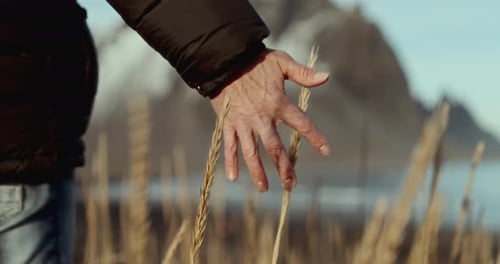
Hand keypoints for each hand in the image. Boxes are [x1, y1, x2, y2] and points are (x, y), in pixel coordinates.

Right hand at [210, 49, 329, 191]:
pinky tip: (233, 177)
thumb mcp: (281, 63)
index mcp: (278, 103)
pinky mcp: (228, 122)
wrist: (225, 60)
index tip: (326, 150)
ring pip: (251, 152)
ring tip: (264, 188)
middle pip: (274, 148)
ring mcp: (243, 122)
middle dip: (284, 168)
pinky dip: (230, 161)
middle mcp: (261, 117)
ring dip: (257, 171)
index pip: (301, 124)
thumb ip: (303, 74)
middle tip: (291, 185)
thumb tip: (326, 78)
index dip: (315, 137)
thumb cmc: (256, 61)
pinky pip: (229, 144)